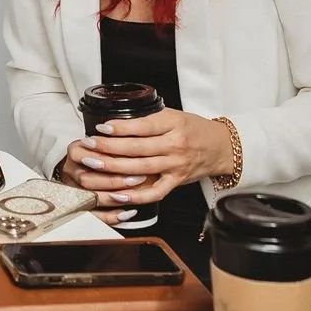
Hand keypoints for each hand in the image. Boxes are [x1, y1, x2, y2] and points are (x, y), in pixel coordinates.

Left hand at [62, 110, 234, 211]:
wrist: (221, 147)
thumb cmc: (195, 129)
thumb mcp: (174, 115)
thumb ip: (149, 120)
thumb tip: (117, 123)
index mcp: (173, 124)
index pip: (143, 126)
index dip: (120, 128)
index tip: (101, 128)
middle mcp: (175, 145)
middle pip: (137, 148)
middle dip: (109, 147)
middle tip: (88, 146)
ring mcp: (176, 165)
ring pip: (141, 168)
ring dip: (114, 168)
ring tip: (94, 164)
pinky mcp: (177, 181)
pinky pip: (155, 192)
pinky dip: (136, 195)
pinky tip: (117, 194)